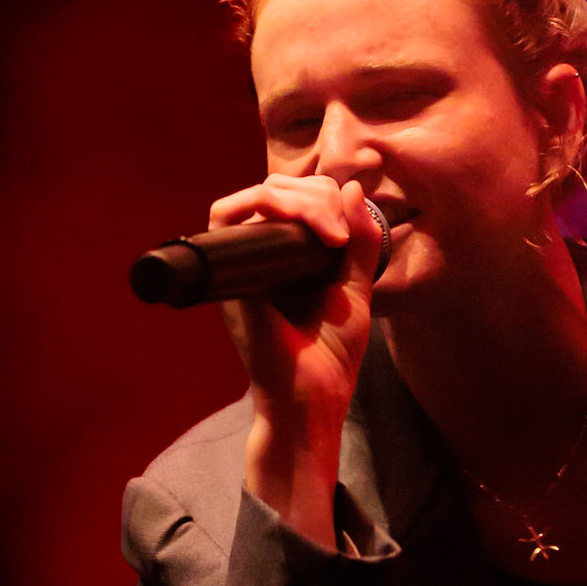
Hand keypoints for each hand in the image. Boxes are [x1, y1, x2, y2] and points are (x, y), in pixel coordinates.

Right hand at [208, 175, 383, 541]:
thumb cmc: (331, 354)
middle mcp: (258, 255)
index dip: (326, 195)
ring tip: (330, 232)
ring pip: (258, 194)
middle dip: (317, 194)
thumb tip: (352, 187)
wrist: (314, 398)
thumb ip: (358, 241)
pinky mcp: (229, 273)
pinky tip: (308, 230)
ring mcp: (240, 262)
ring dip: (299, 198)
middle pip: (278, 187)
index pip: (297, 196)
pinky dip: (268, 206)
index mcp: (286, 256)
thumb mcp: (355, 287)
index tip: (352, 226)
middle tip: (341, 232)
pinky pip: (228, 217)